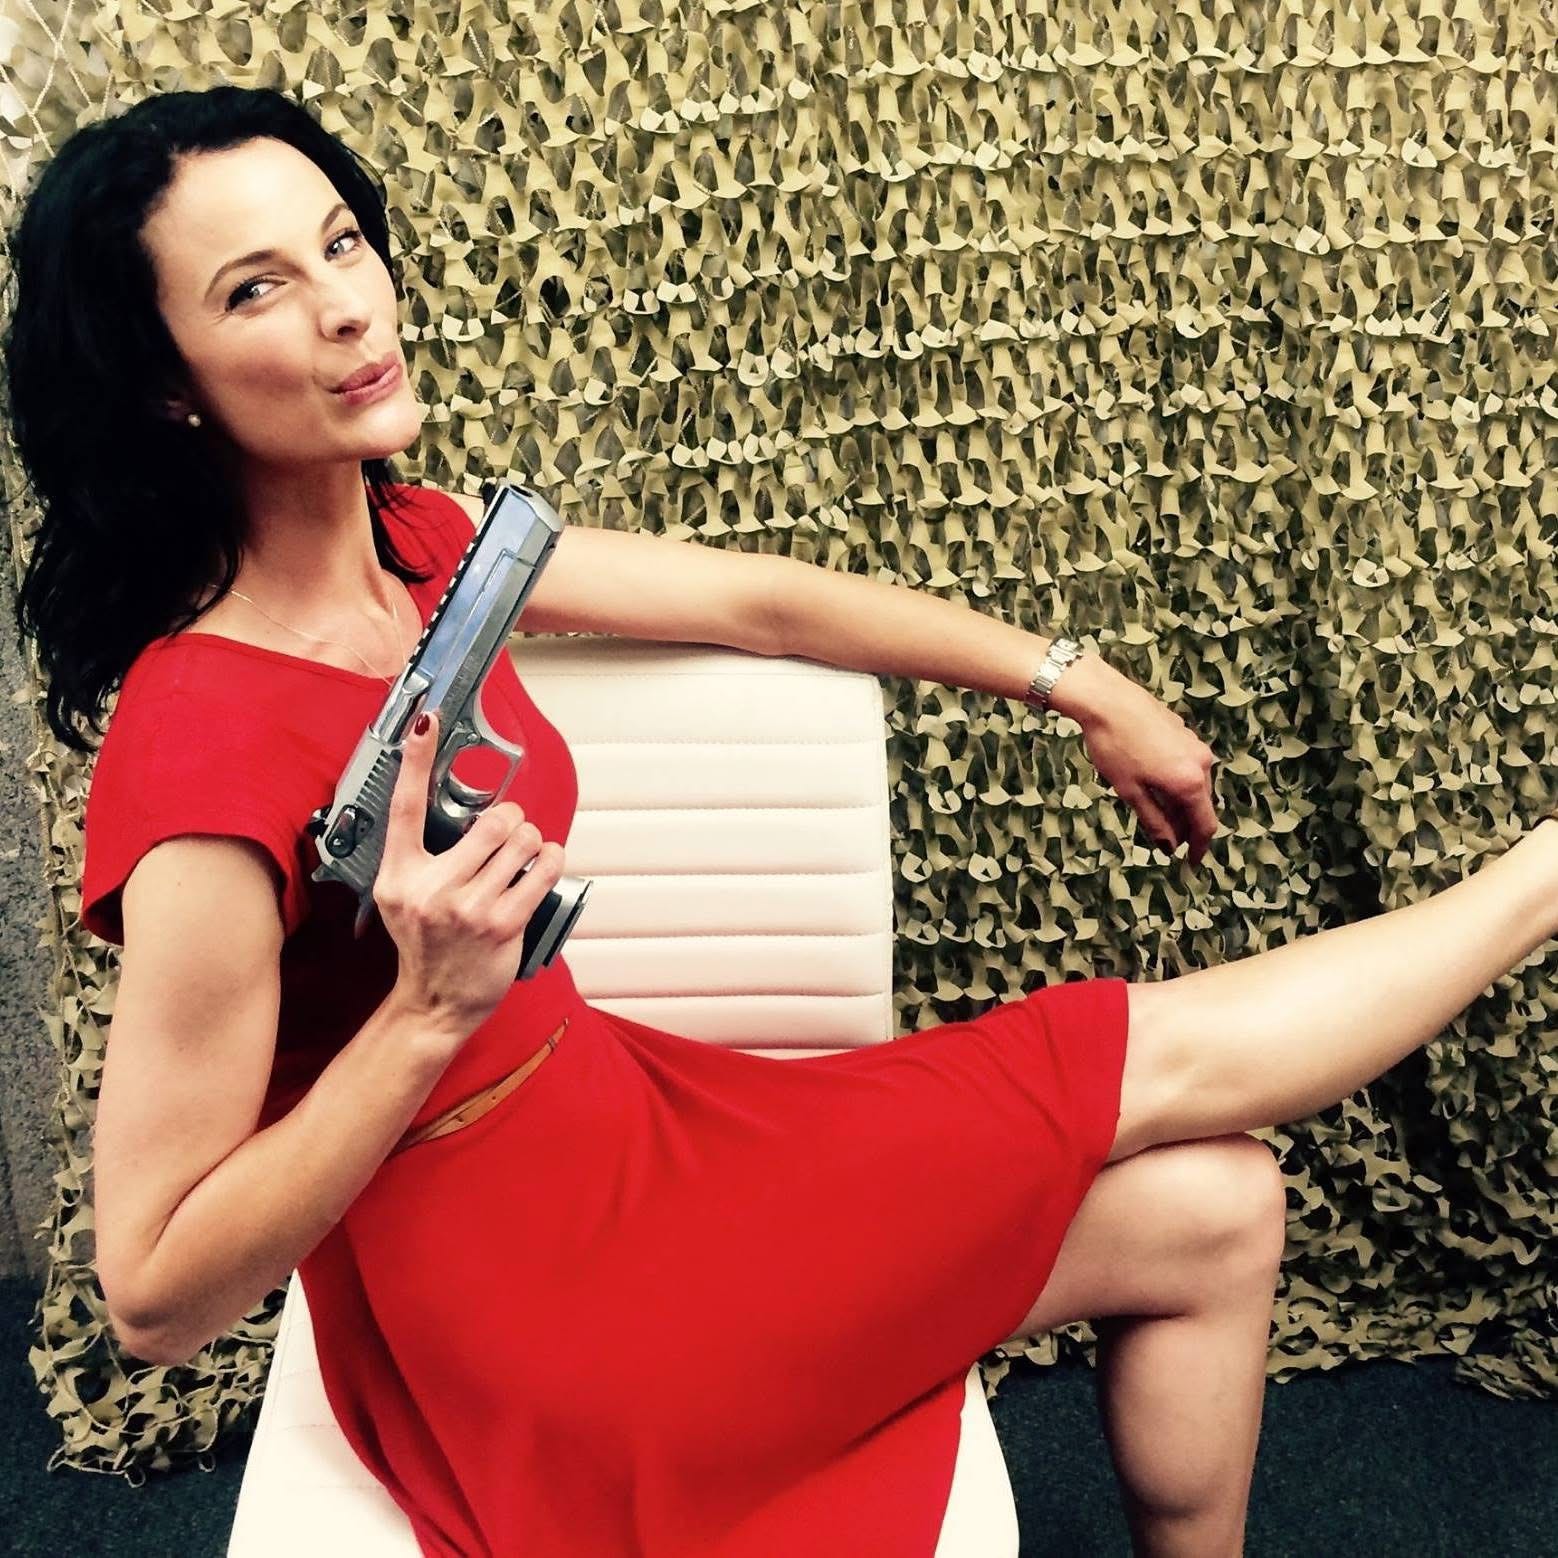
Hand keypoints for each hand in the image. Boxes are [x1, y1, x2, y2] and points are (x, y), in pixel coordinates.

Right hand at [374, 710, 565, 1049]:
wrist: (435, 1003)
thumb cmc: (427, 944)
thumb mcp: (404, 896)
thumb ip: (424, 856)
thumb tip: (466, 812)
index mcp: (399, 874)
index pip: (405, 804)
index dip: (415, 757)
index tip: (426, 718)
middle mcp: (430, 887)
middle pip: (491, 820)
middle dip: (511, 820)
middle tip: (510, 834)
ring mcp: (466, 908)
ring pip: (522, 840)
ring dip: (533, 841)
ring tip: (526, 855)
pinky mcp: (501, 924)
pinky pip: (543, 869)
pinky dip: (551, 859)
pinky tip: (544, 863)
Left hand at [1050, 655, 1219, 864]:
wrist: (1109, 700)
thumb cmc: (1115, 747)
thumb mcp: (1131, 792)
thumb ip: (1154, 821)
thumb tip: (1169, 846)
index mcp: (1190, 783)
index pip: (1205, 825)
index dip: (1198, 847)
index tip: (1191, 862)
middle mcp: (1201, 764)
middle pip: (1202, 805)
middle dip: (1187, 826)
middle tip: (1169, 841)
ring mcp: (1195, 745)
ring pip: (1196, 785)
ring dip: (1181, 804)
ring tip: (1159, 814)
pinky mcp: (1185, 733)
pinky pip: (1189, 767)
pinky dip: (1178, 783)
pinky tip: (1157, 786)